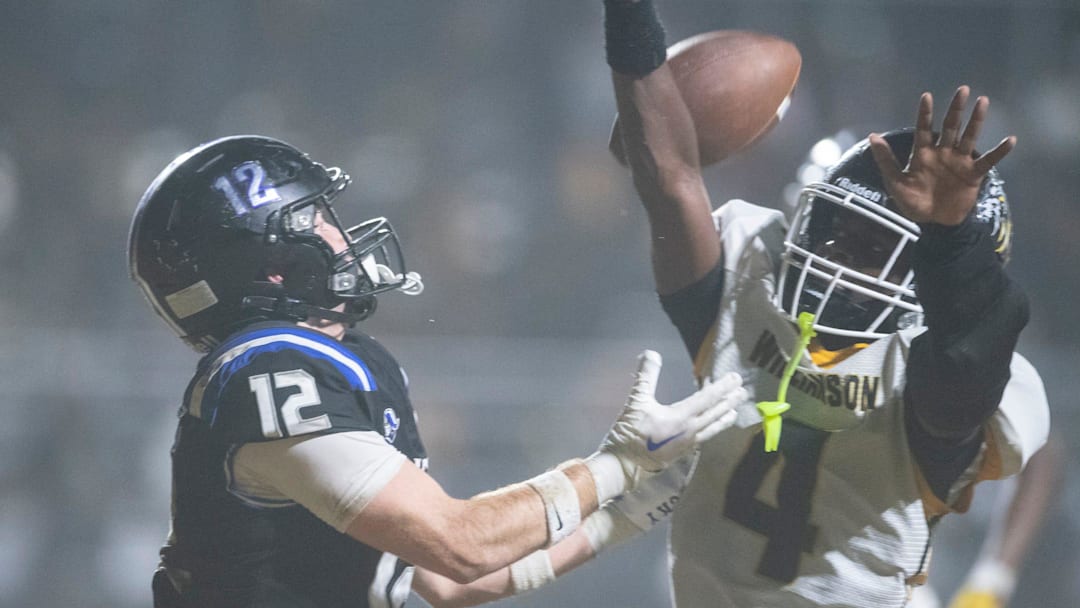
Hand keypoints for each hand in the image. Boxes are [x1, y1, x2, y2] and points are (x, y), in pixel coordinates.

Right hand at [600, 350, 743, 475]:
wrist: (625, 466)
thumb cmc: (630, 433)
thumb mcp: (636, 402)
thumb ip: (646, 376)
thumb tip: (652, 353)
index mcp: (681, 416)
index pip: (707, 398)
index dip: (723, 386)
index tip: (735, 378)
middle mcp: (690, 430)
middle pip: (715, 413)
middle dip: (729, 401)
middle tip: (743, 391)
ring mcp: (688, 443)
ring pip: (712, 428)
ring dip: (724, 417)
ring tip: (735, 411)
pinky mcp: (683, 452)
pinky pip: (705, 437)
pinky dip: (713, 429)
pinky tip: (713, 428)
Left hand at [868, 85, 1015, 225]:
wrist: (933, 222)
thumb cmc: (913, 202)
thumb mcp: (896, 182)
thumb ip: (886, 160)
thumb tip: (872, 136)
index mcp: (923, 153)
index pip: (923, 129)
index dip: (925, 113)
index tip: (926, 96)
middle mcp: (943, 153)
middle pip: (950, 126)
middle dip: (956, 109)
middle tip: (962, 89)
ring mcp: (959, 162)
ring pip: (969, 137)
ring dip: (976, 121)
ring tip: (983, 101)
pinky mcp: (973, 174)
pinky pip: (988, 161)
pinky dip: (1000, 152)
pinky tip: (1011, 140)